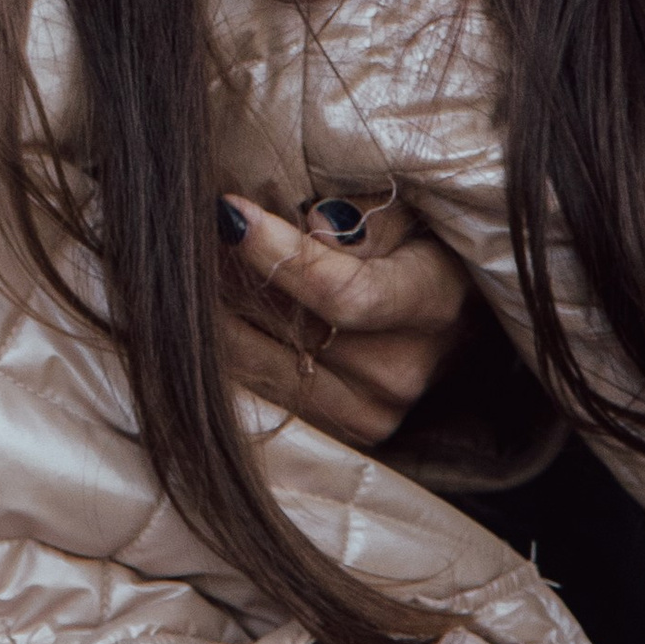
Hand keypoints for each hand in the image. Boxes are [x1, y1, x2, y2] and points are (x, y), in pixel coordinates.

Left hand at [217, 191, 472, 453]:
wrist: (446, 321)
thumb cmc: (418, 245)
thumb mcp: (405, 210)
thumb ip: (364, 216)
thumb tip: (313, 226)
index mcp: (430, 299)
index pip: (343, 292)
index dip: (279, 253)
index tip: (229, 210)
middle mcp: (400, 369)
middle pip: (288, 329)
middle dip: (231, 277)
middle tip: (199, 232)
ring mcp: (370, 411)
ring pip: (258, 362)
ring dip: (220, 314)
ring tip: (207, 267)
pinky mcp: (340, 433)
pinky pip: (258, 388)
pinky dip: (230, 349)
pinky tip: (222, 312)